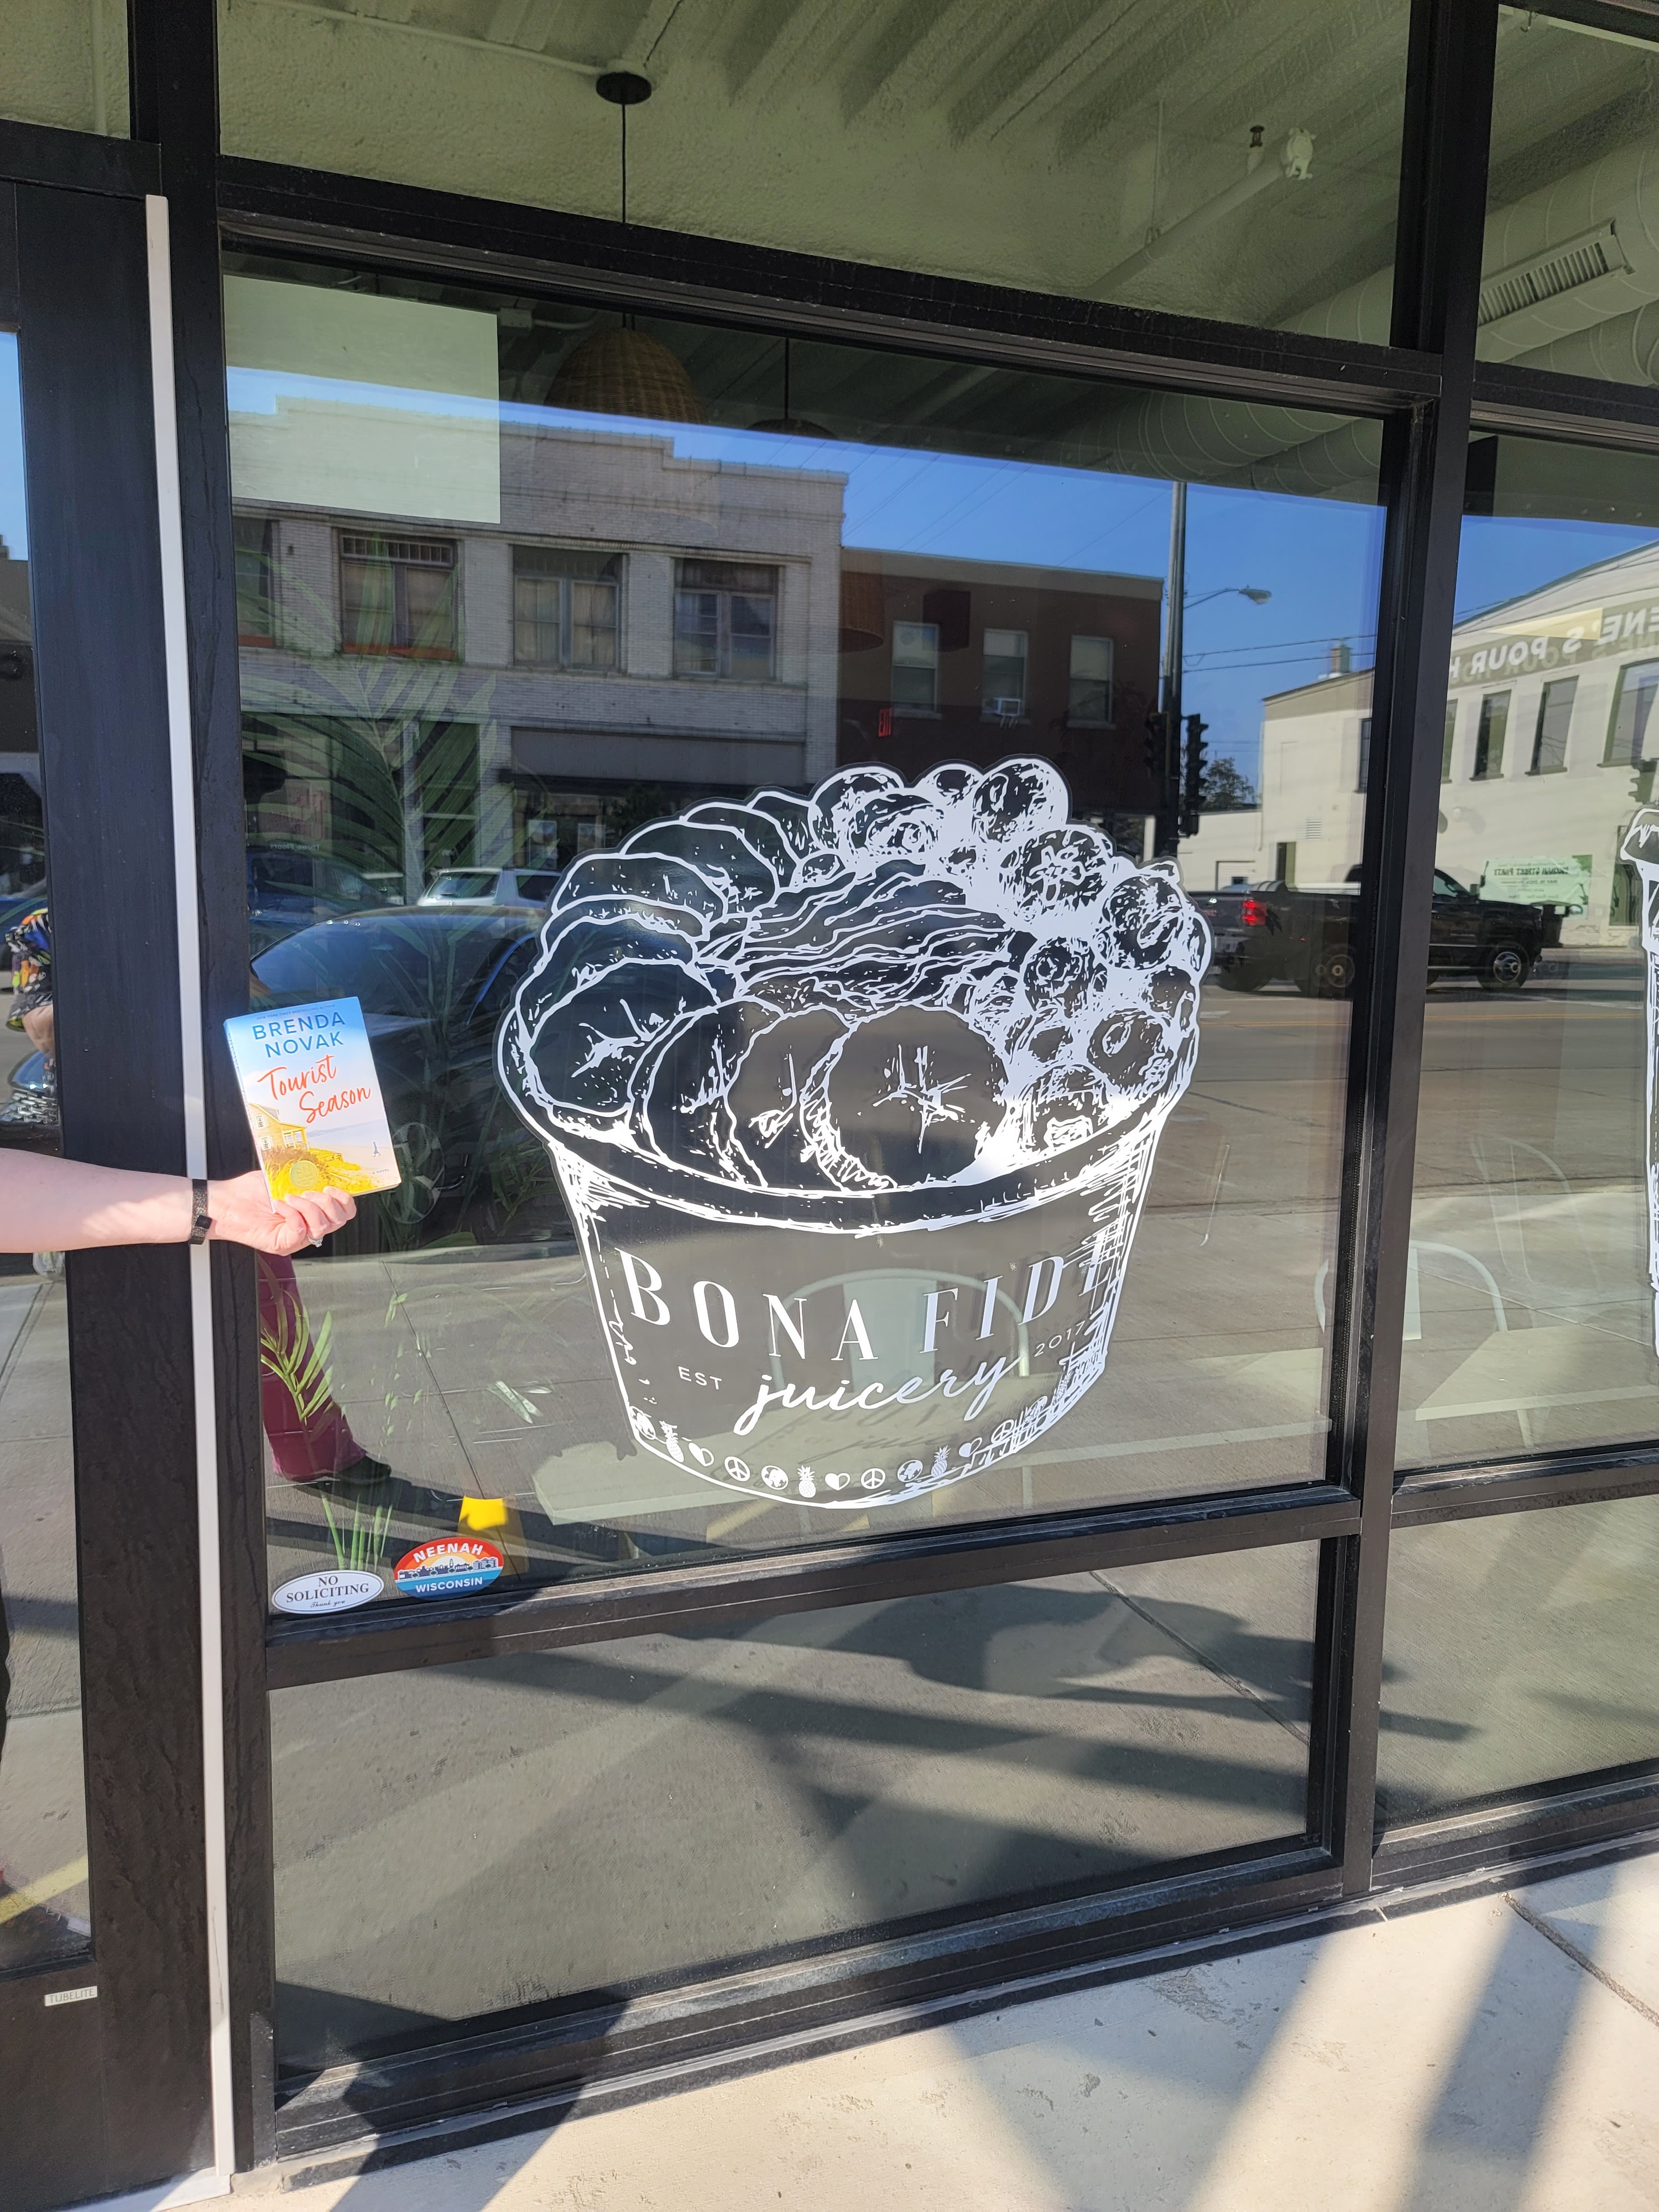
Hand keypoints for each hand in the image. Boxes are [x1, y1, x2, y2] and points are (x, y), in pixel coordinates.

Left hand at [206, 1169, 355, 1254]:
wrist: (224, 1203)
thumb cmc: (248, 1192)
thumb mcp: (283, 1178)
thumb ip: (305, 1178)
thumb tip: (323, 1174)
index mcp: (311, 1210)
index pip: (344, 1213)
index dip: (344, 1201)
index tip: (331, 1188)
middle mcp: (307, 1226)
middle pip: (338, 1221)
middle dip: (327, 1203)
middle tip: (309, 1192)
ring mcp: (296, 1237)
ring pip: (321, 1227)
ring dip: (307, 1207)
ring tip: (290, 1197)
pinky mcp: (283, 1244)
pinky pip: (299, 1231)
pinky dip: (291, 1214)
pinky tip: (279, 1205)